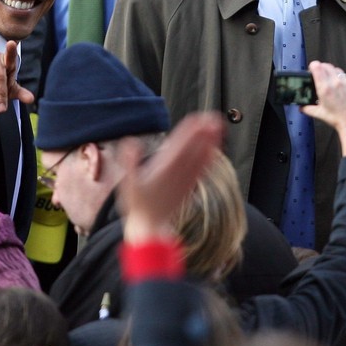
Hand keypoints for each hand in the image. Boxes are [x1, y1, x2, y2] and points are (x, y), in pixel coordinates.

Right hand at [117, 112, 224, 243]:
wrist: (151, 228)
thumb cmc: (137, 206)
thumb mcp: (127, 184)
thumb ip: (129, 162)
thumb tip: (130, 142)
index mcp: (163, 168)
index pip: (179, 144)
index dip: (189, 131)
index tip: (197, 118)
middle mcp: (177, 173)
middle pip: (193, 148)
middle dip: (203, 132)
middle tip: (213, 116)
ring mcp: (184, 180)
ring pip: (200, 157)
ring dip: (210, 142)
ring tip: (218, 128)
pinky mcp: (187, 188)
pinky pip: (200, 171)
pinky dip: (208, 160)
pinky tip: (214, 152)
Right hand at [301, 61, 345, 155]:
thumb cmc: (338, 119)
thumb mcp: (318, 114)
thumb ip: (307, 108)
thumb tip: (301, 107)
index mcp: (325, 89)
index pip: (317, 67)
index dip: (313, 66)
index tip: (312, 67)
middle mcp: (336, 83)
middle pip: (327, 66)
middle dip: (321, 67)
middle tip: (319, 73)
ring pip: (337, 70)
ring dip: (331, 72)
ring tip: (330, 80)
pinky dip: (341, 79)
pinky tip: (340, 88)